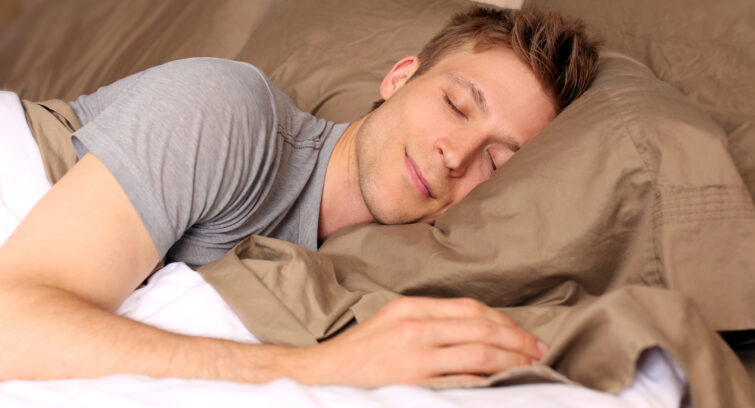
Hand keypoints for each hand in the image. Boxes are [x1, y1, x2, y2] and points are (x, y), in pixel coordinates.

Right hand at [296, 296, 547, 386]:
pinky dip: (488, 381)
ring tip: (530, 365)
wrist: (323, 374)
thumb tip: (473, 329)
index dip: (503, 321)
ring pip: (478, 354)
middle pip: (481, 329)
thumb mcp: (392, 321)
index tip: (522, 333)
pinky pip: (461, 381)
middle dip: (517, 339)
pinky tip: (504, 383)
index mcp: (411, 308)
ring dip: (512, 360)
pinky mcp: (413, 383)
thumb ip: (428, 320)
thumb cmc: (359, 351)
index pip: (470, 308)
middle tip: (539, 350)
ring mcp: (415, 357)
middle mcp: (415, 327)